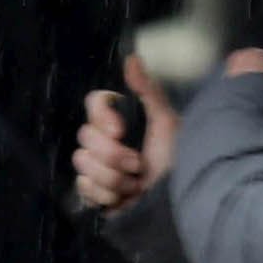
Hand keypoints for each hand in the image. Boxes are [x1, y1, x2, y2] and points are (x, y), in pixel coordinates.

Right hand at [72, 57, 176, 215]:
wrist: (180, 204)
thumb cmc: (178, 162)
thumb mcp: (167, 124)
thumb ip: (148, 91)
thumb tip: (132, 58)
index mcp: (123, 121)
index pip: (93, 104)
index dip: (102, 117)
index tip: (120, 130)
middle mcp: (107, 142)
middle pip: (84, 136)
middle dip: (113, 155)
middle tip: (138, 165)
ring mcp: (99, 168)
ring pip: (82, 163)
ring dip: (113, 178)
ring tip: (136, 184)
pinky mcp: (95, 193)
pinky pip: (83, 187)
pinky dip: (106, 195)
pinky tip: (125, 198)